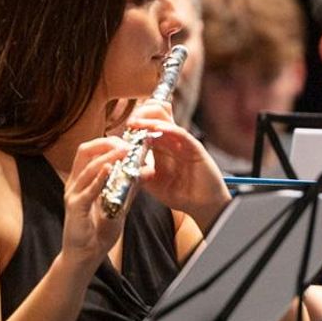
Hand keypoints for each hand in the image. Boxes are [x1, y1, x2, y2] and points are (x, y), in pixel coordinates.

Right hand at [61, 137, 131, 267]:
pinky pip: (87, 191)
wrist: (86, 254)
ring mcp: (73, 194)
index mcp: (83, 179)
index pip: (91, 151)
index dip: (108, 142)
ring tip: (123, 152)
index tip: (128, 141)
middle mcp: (75, 183)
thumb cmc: (99, 229)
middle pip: (84, 152)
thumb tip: (148, 169)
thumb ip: (130, 186)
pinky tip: (109, 170)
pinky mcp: (75, 208)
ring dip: (107, 158)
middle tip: (126, 144)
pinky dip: (98, 179)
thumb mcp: (119, 203)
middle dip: (105, 144)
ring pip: (88, 168)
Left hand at [125, 102, 230, 228]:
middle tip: (131, 123)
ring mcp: (183, 143)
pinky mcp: (194, 148)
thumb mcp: (152, 184)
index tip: (125, 128)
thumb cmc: (179, 194)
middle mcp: (171, 141)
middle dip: (141, 115)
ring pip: (166, 120)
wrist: (202, 205)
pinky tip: (157, 128)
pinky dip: (169, 128)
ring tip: (137, 123)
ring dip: (150, 119)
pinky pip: (181, 134)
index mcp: (160, 147)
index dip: (136, 121)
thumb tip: (120, 162)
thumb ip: (138, 172)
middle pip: (156, 115)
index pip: (147, 124)